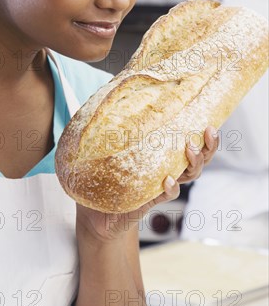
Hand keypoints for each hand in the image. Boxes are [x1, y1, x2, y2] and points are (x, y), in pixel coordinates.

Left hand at [76, 126, 218, 242]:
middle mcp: (168, 169)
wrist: (96, 212)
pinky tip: (167, 179)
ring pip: (189, 175)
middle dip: (208, 147)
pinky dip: (171, 187)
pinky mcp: (151, 200)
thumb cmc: (104, 175)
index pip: (192, 143)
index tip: (210, 123)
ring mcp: (161, 185)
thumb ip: (116, 125)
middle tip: (206, 132)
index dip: (206, 136)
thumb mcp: (112, 146)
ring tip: (189, 149)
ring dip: (194, 162)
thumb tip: (112, 92)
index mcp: (163, 155)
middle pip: (199, 160)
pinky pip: (168, 194)